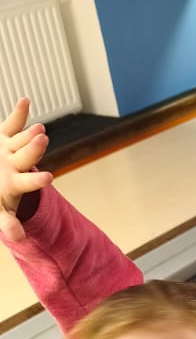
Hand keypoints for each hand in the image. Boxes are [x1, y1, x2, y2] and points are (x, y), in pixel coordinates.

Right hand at [0, 99, 52, 243]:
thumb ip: (6, 222)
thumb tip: (17, 238)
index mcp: (17, 183)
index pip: (29, 182)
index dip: (37, 179)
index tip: (48, 177)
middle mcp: (18, 164)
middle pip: (29, 156)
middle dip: (35, 148)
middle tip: (43, 139)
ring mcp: (12, 149)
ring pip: (23, 139)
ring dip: (29, 133)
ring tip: (38, 127)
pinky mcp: (5, 136)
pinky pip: (13, 123)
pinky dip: (19, 113)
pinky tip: (25, 100)